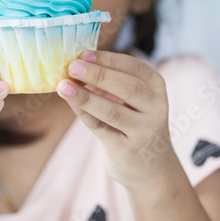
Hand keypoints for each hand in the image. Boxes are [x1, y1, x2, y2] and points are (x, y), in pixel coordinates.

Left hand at [57, 50, 174, 189]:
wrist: (150, 167)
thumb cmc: (134, 122)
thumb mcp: (132, 98)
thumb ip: (109, 82)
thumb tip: (76, 64)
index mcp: (156, 87)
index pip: (134, 67)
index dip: (108, 59)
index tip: (84, 53)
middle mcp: (156, 107)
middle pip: (127, 87)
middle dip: (98, 74)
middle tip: (73, 66)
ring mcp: (144, 130)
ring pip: (113, 110)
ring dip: (85, 97)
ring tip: (64, 86)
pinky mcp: (128, 149)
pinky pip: (102, 128)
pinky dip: (84, 113)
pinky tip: (70, 102)